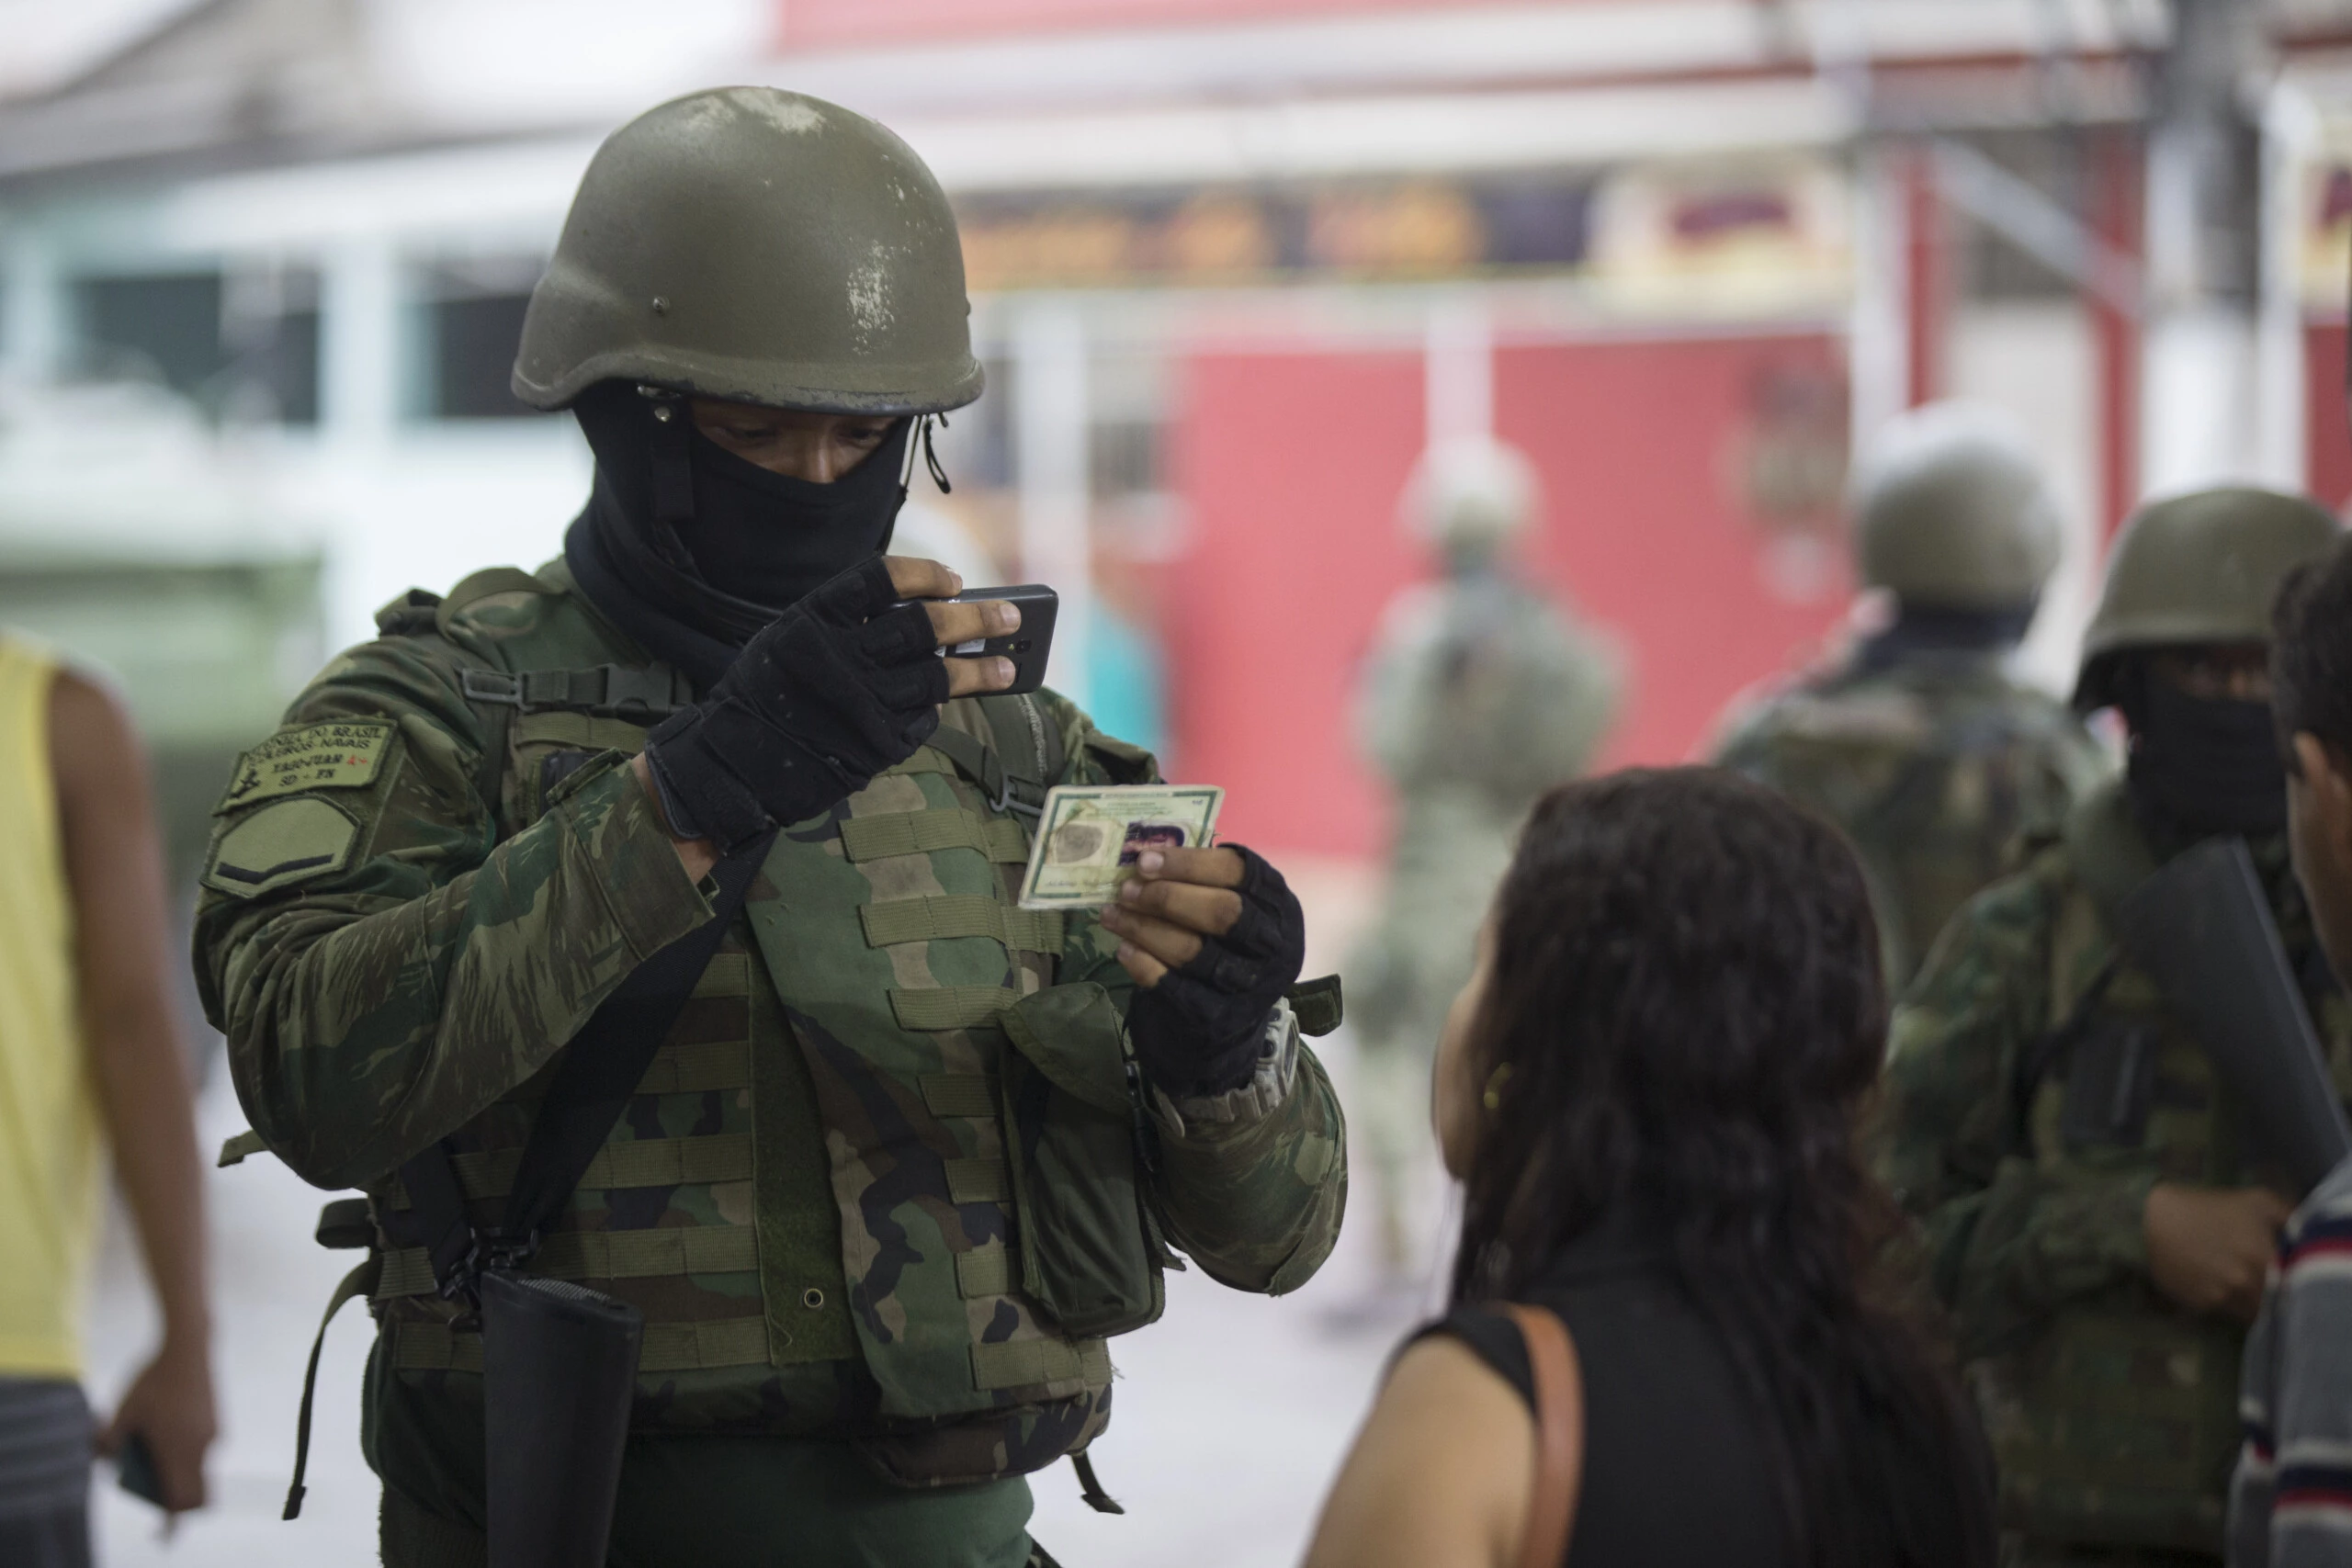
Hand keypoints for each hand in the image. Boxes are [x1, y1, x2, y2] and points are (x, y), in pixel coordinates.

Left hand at [98, 1340, 214, 1515]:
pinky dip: (179, 1451)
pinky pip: (198, 1450)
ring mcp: (212, 1435)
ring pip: (194, 1469)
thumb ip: (110, 1442)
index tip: (161, 1535)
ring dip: (172, 1469)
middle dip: (171, 1498)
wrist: (189, 1346)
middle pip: (193, 1493)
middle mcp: (201, 1449)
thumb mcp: (123, 1412)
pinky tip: (160, 1423)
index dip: (172, 1524)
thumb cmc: (153, 1380)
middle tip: (143, 1480)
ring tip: (144, 1440)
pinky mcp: (215, 1423)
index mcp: (178, 1451)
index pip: (182, 1502)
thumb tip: (102, 1462)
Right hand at [640, 556, 1017, 852]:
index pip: (882, 578)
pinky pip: (923, 719)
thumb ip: (845, 621)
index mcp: (811, 618)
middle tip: (1011, 614)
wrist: (731, 765)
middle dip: (976, 618)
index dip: (925, 575)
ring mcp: (858, 704)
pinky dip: (939, 708)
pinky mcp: (874, 746)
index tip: (953, 579)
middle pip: (923, 627)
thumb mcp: (791, 639)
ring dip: (981, 670)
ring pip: (938, 678)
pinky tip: (952, 700)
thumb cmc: (769, 693)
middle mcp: (838, 657)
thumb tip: (926, 607)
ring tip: (1008, 663)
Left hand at [1109, 844, 1305, 1096]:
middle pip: (1223, 913)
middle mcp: (1272, 944)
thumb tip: (1145, 859)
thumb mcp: (1233, 905)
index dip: (1188, 863)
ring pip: (1193, 951)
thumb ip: (1201, 881)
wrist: (1231, 1020)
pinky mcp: (1218, 1016)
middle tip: (1127, 890)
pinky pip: (1174, 987)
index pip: (1237, 872)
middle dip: (1167, 897)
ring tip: (1111, 914)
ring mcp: (1247, 985)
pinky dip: (1143, 964)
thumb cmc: (1227, 943)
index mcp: (1277, 904)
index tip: (1144, 860)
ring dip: (1144, 928)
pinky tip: (1122, 948)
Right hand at [2144, 1182, 2290, 1321]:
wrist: (2150, 1219)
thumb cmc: (2208, 1207)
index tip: (2283, 1275)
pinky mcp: (2199, 1307)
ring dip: (2248, 1302)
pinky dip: (2224, 1302)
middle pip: (2271, 1305)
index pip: (2294, 1288)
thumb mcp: (2257, 1200)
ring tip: (2238, 1284)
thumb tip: (2304, 1238)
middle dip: (2270, 1296)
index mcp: (2264, 1260)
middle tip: (2262, 1281)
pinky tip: (2214, 1283)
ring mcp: (2222, 1300)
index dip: (2292, 1284)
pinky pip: (2223, 1312)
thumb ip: (2291, 1219)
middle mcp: (2246, 1286)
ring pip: (2249, 1313)